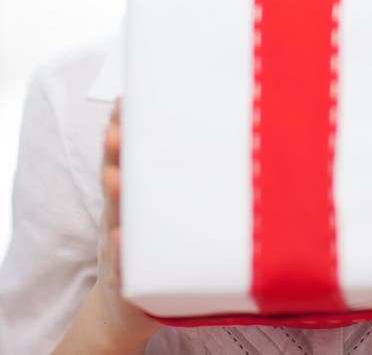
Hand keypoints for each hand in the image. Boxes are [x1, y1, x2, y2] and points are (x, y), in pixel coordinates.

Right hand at [96, 97, 160, 347]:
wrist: (125, 310)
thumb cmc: (152, 249)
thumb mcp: (159, 210)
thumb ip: (175, 178)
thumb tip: (217, 138)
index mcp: (131, 198)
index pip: (125, 157)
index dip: (123, 129)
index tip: (125, 100)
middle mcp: (120, 216)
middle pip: (115, 179)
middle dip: (115, 154)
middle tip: (117, 129)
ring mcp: (119, 246)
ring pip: (115, 217)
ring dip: (115, 196)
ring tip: (116, 175)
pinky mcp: (126, 279)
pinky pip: (123, 264)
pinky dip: (120, 251)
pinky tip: (122, 238)